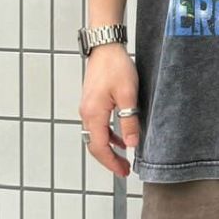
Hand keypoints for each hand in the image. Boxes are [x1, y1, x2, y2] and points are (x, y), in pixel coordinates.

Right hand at [78, 43, 139, 177]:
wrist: (105, 46)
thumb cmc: (116, 66)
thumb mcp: (128, 95)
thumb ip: (129, 121)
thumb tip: (131, 144)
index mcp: (93, 114)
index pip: (100, 147)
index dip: (111, 162)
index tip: (123, 171)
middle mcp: (86, 113)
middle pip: (94, 145)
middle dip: (109, 159)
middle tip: (124, 169)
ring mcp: (87, 108)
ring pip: (95, 136)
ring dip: (109, 148)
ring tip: (123, 157)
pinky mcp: (91, 102)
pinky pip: (97, 125)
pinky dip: (107, 135)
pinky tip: (119, 137)